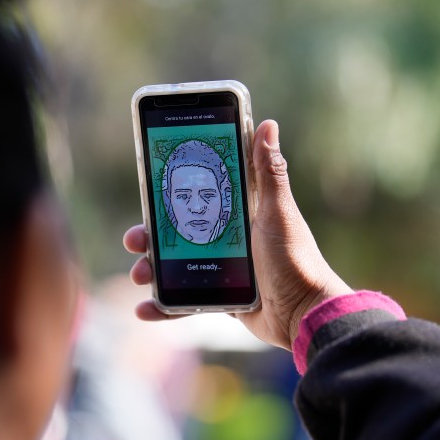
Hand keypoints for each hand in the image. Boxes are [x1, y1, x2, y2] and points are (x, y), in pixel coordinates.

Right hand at [123, 120, 352, 349]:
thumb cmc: (295, 260)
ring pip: (175, 266)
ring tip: (140, 274)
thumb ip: (269, 172)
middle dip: (150, 236)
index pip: (198, 197)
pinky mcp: (222, 298)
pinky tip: (144, 309)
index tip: (149, 190)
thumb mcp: (278, 213)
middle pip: (178, 233)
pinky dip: (163, 306)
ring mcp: (222, 270)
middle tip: (135, 239)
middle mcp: (228, 240)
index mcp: (240, 215)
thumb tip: (267, 124)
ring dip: (151, 270)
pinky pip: (185, 300)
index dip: (170, 195)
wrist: (304, 315)